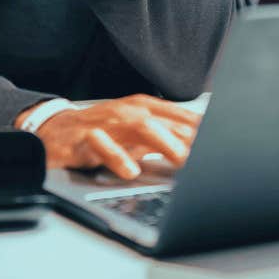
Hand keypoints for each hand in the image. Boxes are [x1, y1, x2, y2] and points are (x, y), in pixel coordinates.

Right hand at [21, 94, 201, 178]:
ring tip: (180, 159)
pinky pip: (102, 144)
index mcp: (144, 107)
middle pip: (166, 120)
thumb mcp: (136, 136)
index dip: (201, 129)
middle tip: (209, 155)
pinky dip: (118, 157)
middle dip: (188, 137)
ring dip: (163, 141)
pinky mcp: (85, 136)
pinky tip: (131, 171)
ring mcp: (107, 121)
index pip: (180, 116)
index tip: (223, 143)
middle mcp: (128, 110)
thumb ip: (166, 140)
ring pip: (139, 126)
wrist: (56, 131)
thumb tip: (199, 150)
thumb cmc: (102, 132)